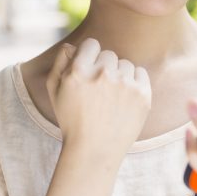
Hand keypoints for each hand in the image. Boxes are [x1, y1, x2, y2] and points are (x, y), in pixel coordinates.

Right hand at [47, 38, 151, 159]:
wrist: (94, 151)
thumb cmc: (72, 120)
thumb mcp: (55, 91)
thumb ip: (60, 63)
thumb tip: (71, 45)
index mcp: (78, 71)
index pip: (92, 44)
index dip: (89, 57)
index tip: (89, 72)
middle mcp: (102, 74)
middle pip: (109, 54)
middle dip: (104, 68)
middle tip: (99, 91)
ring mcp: (124, 84)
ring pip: (125, 64)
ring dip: (119, 76)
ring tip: (111, 98)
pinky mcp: (142, 94)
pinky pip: (140, 72)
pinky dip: (135, 82)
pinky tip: (125, 98)